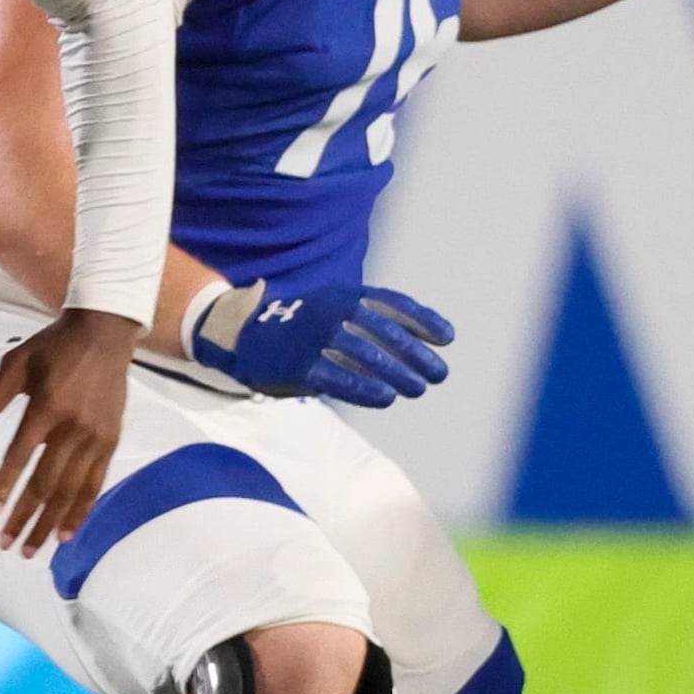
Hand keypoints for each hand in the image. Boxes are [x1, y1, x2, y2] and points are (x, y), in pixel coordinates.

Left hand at [0, 306, 142, 555]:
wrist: (104, 333)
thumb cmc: (54, 347)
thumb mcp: (18, 361)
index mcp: (47, 407)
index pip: (21, 456)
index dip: (6, 486)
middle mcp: (73, 427)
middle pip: (46, 483)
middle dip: (26, 518)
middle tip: (7, 545)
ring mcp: (96, 437)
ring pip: (71, 490)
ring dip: (51, 523)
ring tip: (33, 550)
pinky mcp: (111, 440)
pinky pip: (95, 483)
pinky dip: (82, 510)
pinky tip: (68, 534)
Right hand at [196, 281, 454, 406]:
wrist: (247, 336)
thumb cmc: (306, 327)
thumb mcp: (338, 310)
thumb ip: (374, 320)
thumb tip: (426, 340)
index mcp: (346, 294)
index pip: (393, 304)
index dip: (423, 320)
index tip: (447, 339)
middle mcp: (332, 310)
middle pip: (385, 332)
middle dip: (416, 354)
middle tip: (439, 374)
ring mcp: (315, 337)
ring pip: (365, 355)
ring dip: (397, 374)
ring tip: (418, 389)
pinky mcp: (300, 365)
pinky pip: (338, 377)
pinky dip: (365, 388)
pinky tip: (386, 398)